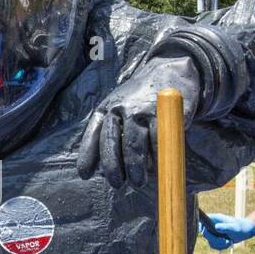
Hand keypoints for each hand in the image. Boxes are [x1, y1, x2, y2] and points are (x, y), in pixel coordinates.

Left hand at [76, 56, 199, 187]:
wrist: (170, 70)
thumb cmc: (140, 98)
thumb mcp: (118, 107)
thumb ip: (110, 130)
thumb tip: (101, 167)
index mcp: (106, 108)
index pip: (92, 135)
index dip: (88, 156)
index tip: (84, 174)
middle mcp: (120, 108)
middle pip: (111, 144)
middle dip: (113, 168)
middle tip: (117, 184)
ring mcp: (141, 110)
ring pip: (134, 146)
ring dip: (135, 168)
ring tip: (138, 181)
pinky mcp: (162, 114)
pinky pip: (157, 142)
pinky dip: (157, 158)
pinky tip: (157, 167)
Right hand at [200, 214, 254, 249]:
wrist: (246, 231)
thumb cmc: (241, 227)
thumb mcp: (234, 227)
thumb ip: (225, 227)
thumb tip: (216, 227)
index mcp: (215, 219)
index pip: (202, 221)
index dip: (201, 227)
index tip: (206, 232)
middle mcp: (212, 225)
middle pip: (205, 234)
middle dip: (214, 240)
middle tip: (225, 241)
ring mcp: (214, 232)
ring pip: (210, 242)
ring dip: (219, 245)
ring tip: (229, 242)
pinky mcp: (216, 238)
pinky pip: (214, 245)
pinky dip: (221, 247)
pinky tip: (228, 243)